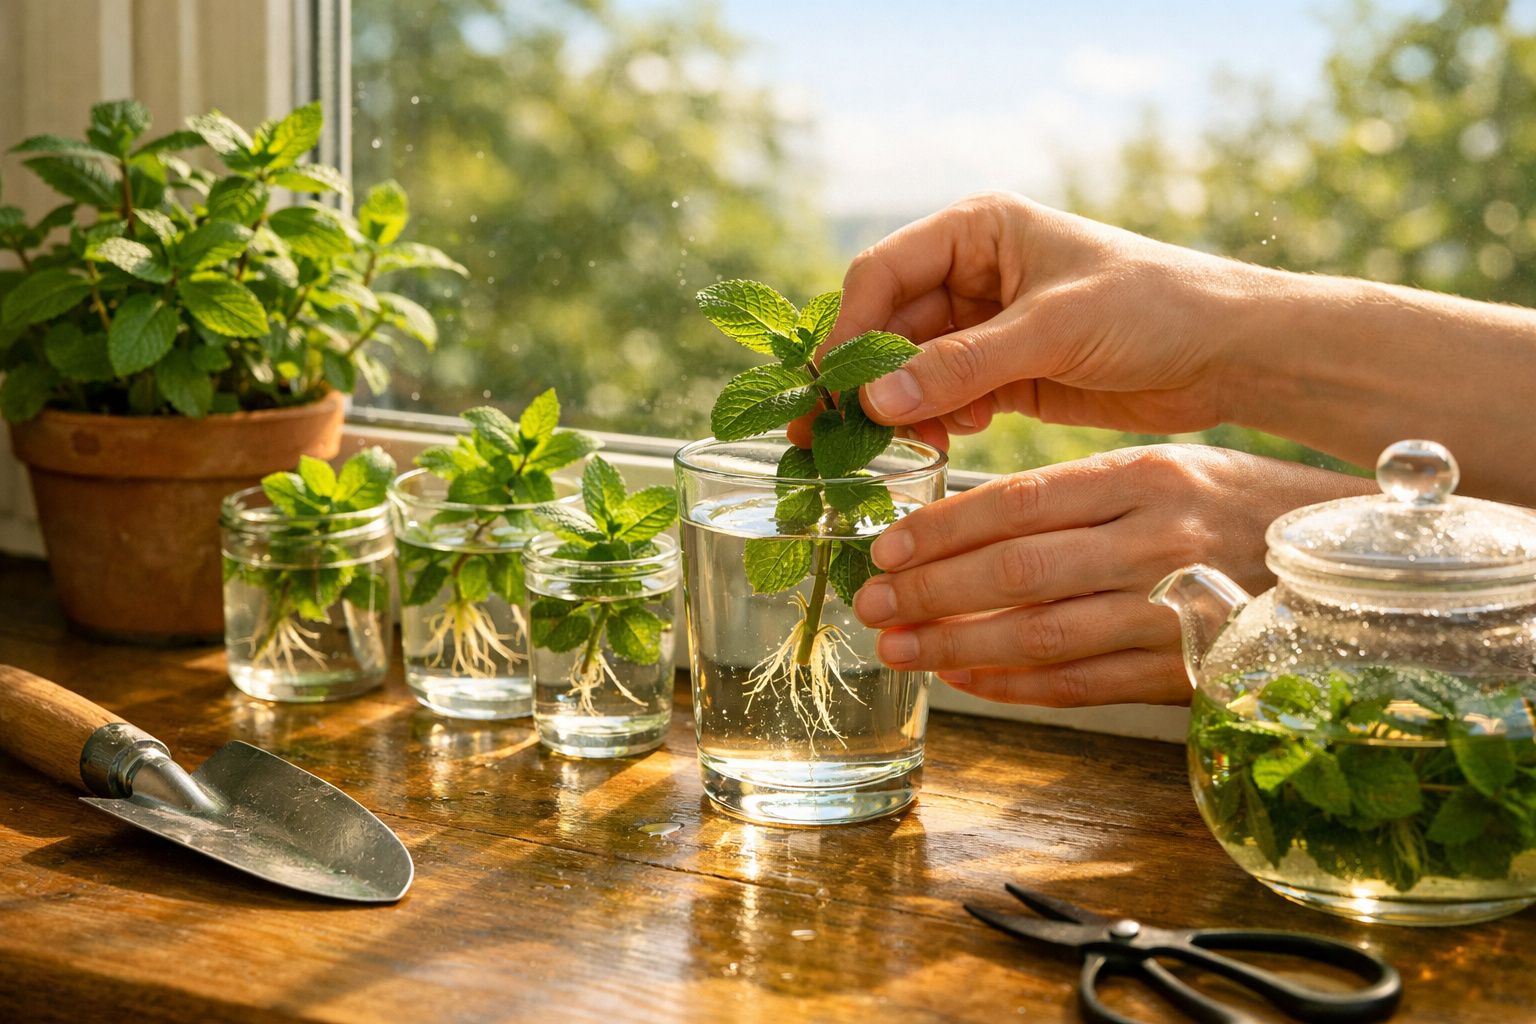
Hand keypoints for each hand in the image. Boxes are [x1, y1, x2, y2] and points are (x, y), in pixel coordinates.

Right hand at [821, 191, 1267, 448]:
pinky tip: (954, 439)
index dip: (850, 330)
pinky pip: (945, 400)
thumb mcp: (1054, 328)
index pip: (882, 274)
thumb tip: (875, 401)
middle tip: (837, 436)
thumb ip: (963, 365)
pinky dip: (937, 422)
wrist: (1229, 353)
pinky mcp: (1006, 375)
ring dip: (901, 408)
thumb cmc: (1153, 308)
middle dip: (866, 381)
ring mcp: (986, 327)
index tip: (832, 388)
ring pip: (911, 370)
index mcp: (978, 231)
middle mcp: (972, 274)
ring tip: (907, 445)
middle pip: (887, 327)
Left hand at [851, 445, 1372, 706]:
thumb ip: (1080, 493)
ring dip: (960, 644)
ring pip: (1044, 633)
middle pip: (1019, 570)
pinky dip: (1020, 686)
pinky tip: (969, 681)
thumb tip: (969, 519)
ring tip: (899, 647)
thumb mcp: (1170, 470)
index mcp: (1148, 476)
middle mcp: (1159, 539)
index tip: (884, 546)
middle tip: (870, 602)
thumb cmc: (1242, 508)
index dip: (943, 528)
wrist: (1352, 568)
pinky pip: (1086, 684)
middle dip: (931, 591)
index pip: (1022, 500)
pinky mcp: (1190, 669)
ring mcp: (1177, 609)